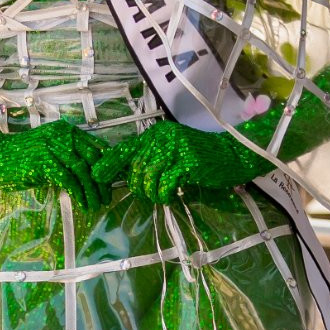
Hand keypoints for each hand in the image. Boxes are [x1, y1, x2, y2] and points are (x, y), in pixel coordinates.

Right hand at [0, 119, 110, 215]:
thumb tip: (91, 176)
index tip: (111, 184)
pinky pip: (69, 179)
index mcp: (65, 131)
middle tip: (106, 198)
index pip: (96, 147)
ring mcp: (52, 147)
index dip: (107, 167)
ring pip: (83, 170)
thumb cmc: (20, 158)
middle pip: (93, 159)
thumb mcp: (48, 153)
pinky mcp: (44, 161)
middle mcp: (62, 135)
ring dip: (92, 191)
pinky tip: (82, 204)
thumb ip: (67, 158)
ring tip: (96, 205)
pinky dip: (78, 193)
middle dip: (102, 182)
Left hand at [90, 119, 272, 202]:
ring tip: (162, 194)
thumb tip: (127, 175)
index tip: (97, 175)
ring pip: (147, 178)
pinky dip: (164, 195)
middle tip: (150, 192)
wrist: (232, 155)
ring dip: (151, 193)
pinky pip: (164, 185)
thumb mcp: (172, 153)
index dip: (109, 163)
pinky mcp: (186, 162)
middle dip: (138, 186)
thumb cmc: (201, 157)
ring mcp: (174, 149)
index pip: (125, 148)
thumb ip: (151, 159)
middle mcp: (161, 138)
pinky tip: (172, 194)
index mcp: (155, 135)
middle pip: (134, 169)